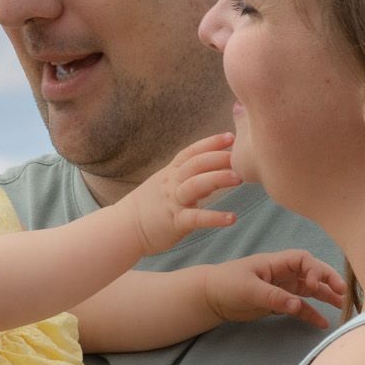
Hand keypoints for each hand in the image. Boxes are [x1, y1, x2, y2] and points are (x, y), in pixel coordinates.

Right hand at [128, 134, 241, 255]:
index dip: (210, 143)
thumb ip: (188, 175)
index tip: (230, 136)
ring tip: (239, 179)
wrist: (124, 228)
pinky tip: (232, 218)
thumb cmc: (150, 206)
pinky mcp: (174, 222)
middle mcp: (172, 183)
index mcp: (171, 172)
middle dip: (218, 157)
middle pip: (196, 164)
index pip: (192, 152)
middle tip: (240, 156)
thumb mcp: (166, 184)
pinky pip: (196, 218)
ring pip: (196, 185)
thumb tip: (214, 168)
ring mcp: (173, 201)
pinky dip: (215, 217)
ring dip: (218, 179)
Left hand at [204, 251, 346, 329]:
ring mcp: (282, 288)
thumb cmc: (226, 284)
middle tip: (343, 291)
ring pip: (309, 290)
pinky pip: (299, 307)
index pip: (303, 260)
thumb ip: (274, 297)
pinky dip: (310, 313)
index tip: (314, 285)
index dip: (314, 270)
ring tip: (342, 305)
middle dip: (327, 280)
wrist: (210, 297)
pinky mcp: (278, 303)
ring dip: (325, 296)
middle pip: (311, 273)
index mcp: (276, 263)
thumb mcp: (249, 289)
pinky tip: (322, 323)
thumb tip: (297, 305)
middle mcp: (283, 273)